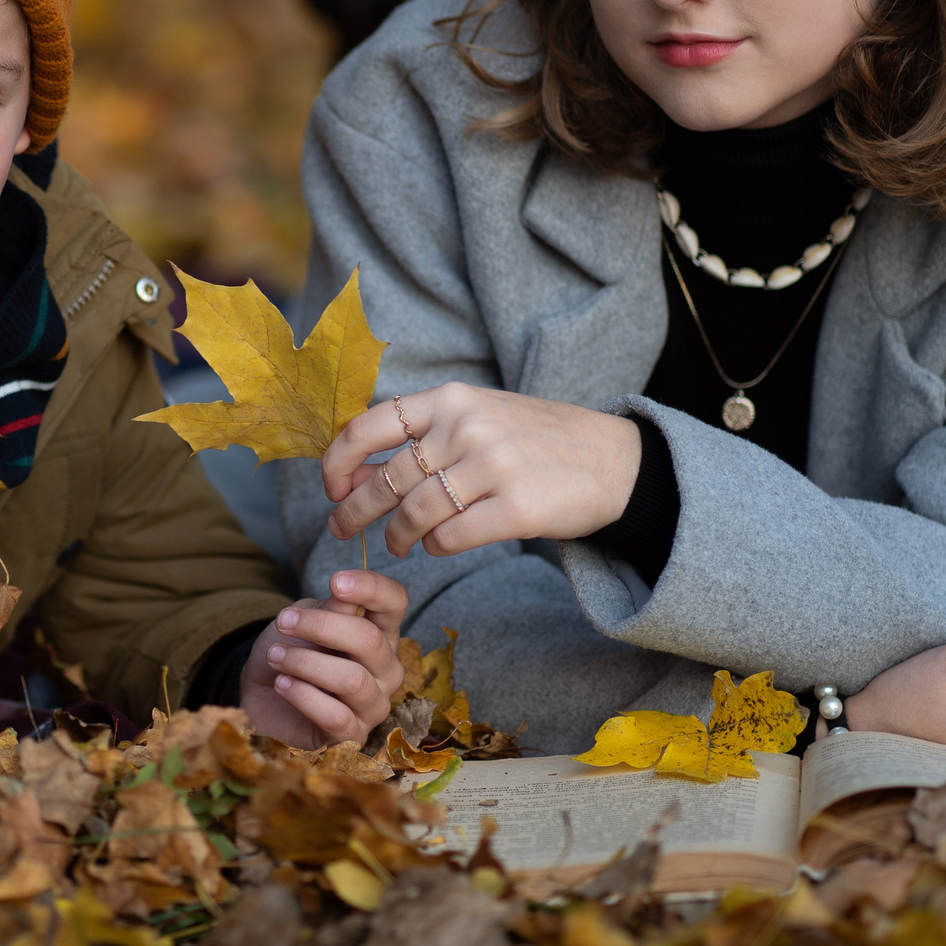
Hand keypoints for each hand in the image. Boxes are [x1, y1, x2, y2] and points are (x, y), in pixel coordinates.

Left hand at [239, 569, 409, 747]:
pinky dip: (303, 696)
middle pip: (369, 640)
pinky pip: (337, 716)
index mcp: (379, 632)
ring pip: (352, 679)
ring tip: (276, 657)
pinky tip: (282, 684)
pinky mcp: (353, 736)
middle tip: (284, 623)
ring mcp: (373, 704)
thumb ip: (329, 610)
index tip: (336, 582)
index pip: (395, 602)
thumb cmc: (289, 652)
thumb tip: (345, 594)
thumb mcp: (302, 621)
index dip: (372, 588)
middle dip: (321, 627)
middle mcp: (386, 669)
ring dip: (305, 663)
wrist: (260, 695)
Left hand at [321, 384, 641, 559]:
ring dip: (397, 536)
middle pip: (387, 479)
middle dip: (354, 510)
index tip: (331, 486)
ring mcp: (493, 467)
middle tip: (340, 529)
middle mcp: (468, 427)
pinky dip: (435, 546)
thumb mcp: (481, 415)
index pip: (370, 425)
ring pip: (415, 514)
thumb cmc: (536, 441)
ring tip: (397, 544)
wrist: (614, 460)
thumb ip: (427, 434)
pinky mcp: (517, 508)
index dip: (339, 460)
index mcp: (452, 398)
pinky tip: (437, 545)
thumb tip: (357, 470)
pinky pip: (449, 538)